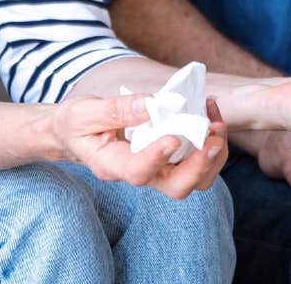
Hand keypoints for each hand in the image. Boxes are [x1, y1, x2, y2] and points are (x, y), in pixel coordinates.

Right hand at [52, 94, 227, 199]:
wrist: (73, 134)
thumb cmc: (76, 124)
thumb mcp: (85, 113)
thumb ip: (117, 110)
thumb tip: (153, 104)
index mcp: (111, 165)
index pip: (137, 172)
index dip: (157, 158)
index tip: (172, 138)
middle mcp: (138, 174)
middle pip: (175, 187)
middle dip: (199, 165)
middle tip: (212, 137)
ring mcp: (155, 169)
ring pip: (193, 179)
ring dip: (211, 155)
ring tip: (216, 124)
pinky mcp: (167, 159)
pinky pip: (195, 160)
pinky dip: (208, 141)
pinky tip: (208, 114)